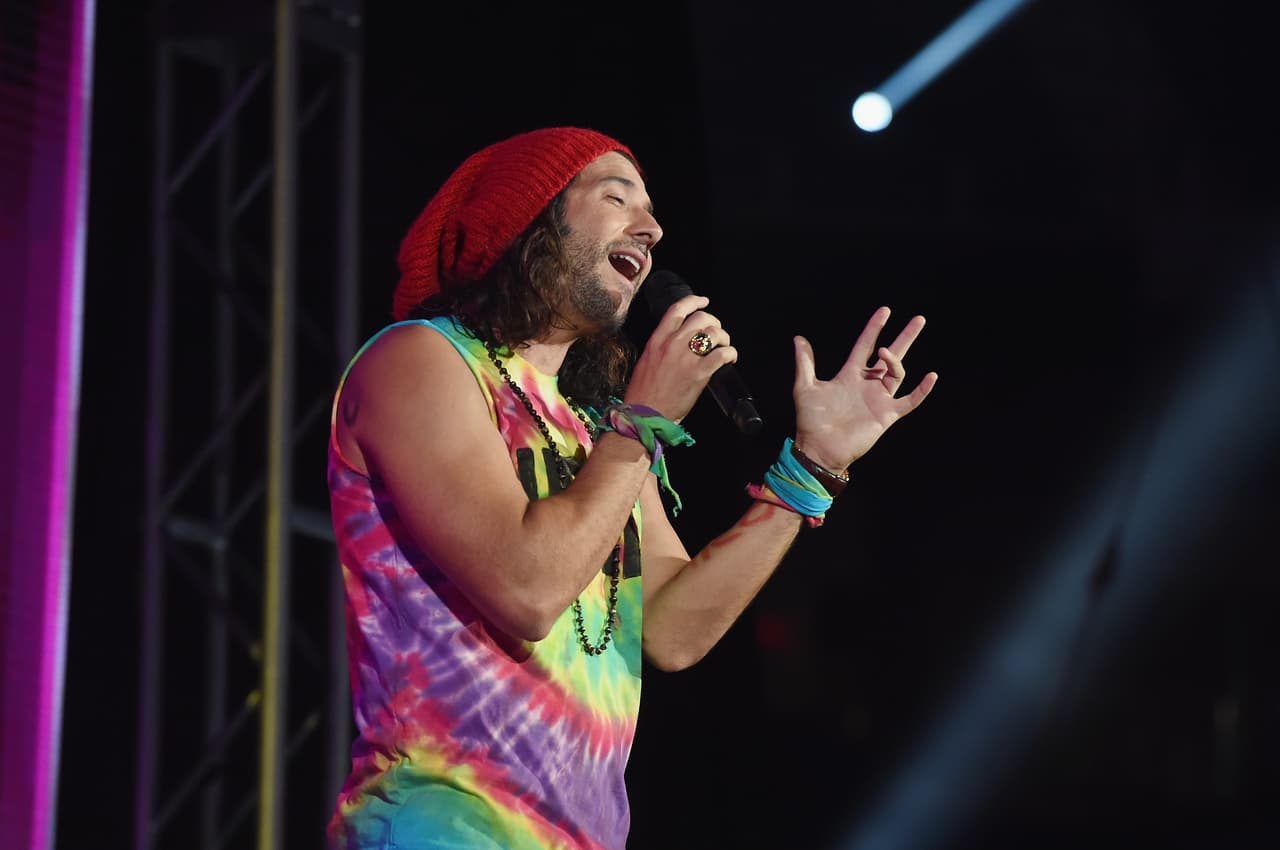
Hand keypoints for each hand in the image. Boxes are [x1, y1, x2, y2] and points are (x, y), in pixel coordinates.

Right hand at [624, 294, 736, 420]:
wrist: (644, 415)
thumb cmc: (643, 393)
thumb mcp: (646, 360)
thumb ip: (661, 347)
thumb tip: (678, 340)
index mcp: (657, 339)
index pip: (677, 309)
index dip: (694, 301)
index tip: (704, 302)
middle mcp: (672, 344)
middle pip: (701, 318)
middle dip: (714, 323)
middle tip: (717, 333)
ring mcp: (686, 358)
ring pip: (714, 333)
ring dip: (724, 338)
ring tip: (724, 347)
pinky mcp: (699, 373)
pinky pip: (722, 354)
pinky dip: (730, 353)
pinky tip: (729, 359)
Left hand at [792, 306, 936, 469]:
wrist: (820, 448)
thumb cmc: (811, 421)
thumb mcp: (804, 387)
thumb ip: (805, 363)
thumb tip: (798, 338)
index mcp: (850, 375)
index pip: (865, 346)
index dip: (874, 328)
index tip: (885, 311)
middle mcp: (867, 384)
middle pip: (890, 356)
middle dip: (904, 337)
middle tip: (919, 319)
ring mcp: (879, 399)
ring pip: (898, 373)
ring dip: (895, 360)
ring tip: (886, 352)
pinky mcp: (887, 415)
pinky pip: (910, 400)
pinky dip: (921, 390)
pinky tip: (931, 376)